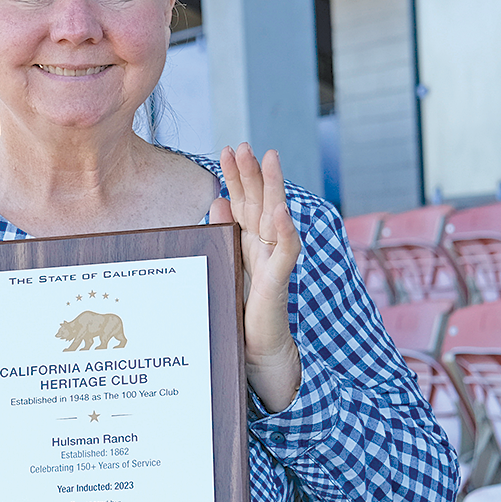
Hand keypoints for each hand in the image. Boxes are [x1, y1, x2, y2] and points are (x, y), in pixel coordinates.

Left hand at [209, 143, 303, 412]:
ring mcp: (273, 265)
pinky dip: (284, 232)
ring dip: (273, 189)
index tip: (228, 150)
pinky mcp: (277, 285)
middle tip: (244, 144)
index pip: (244, 203)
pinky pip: (284, 255)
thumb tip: (216, 202)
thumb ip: (224, 235)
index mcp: (250, 245)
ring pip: (275, 219)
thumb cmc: (242, 316)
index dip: (238, 177)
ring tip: (269, 159)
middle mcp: (264, 250)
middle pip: (260, 203)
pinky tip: (281, 212)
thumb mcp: (227, 268)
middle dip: (252, 173)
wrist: (260, 357)